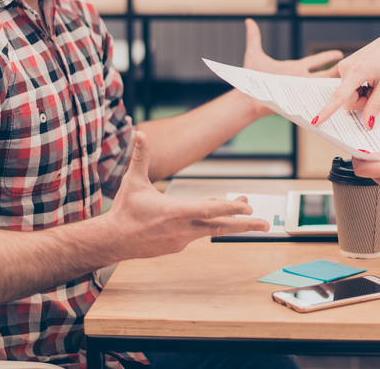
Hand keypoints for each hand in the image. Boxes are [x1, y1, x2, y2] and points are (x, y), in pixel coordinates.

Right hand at [108, 131, 269, 258]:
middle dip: (245, 225)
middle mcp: (182, 228)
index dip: (230, 208)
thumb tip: (139, 133)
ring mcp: (181, 239)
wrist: (113, 240)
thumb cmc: (125, 210)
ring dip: (230, 221)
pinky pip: (198, 233)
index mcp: (174, 211)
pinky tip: (213, 216)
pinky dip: (208, 224)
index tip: (247, 207)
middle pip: (219, 226)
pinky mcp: (178, 246)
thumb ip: (140, 156)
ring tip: (246, 213)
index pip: (208, 210)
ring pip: (211, 229)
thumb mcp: (133, 181)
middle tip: (266, 224)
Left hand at [242, 18, 342, 116]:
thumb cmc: (251, 78)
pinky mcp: (298, 100)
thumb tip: (249, 21)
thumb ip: (254, 37)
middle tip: (354, 67)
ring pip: (322, 87)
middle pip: (324, 74)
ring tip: (352, 84)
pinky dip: (325, 101)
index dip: (327, 57)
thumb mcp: (254, 55)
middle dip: (338, 71)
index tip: (339, 53)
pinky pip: (314, 100)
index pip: (316, 61)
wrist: (247, 96)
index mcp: (295, 68)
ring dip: (336, 86)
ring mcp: (301, 90)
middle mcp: (300, 79)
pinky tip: (338, 101)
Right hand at [314, 30, 379, 128]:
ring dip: (362, 94)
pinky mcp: (346, 66)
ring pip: (348, 94)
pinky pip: (349, 86)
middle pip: (347, 99)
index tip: (316, 121)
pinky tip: (370, 79)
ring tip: (375, 82)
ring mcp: (345, 66)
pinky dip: (360, 87)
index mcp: (356, 71)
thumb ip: (375, 105)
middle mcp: (346, 67)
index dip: (327, 111)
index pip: (340, 96)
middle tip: (376, 92)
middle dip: (361, 101)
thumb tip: (367, 123)